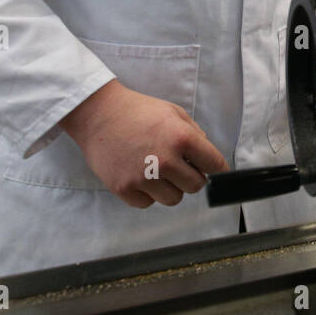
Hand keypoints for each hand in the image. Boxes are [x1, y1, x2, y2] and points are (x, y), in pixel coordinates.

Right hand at [61, 80, 229, 207]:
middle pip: (196, 186)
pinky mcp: (124, 189)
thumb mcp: (174, 112)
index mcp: (182, 138)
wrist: (99, 114)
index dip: (216, 167)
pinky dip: (147, 194)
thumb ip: (195, 134)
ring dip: (170, 188)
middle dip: (191, 176)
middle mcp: (165, 160)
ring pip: (173, 199)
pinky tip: (140, 176)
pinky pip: (148, 204)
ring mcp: (143, 177)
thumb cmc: (138, 111)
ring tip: (158, 170)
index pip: (215, 165)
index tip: (214, 170)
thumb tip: (208, 159)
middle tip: (179, 166)